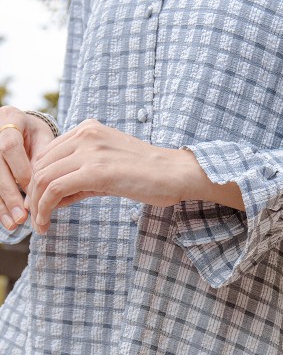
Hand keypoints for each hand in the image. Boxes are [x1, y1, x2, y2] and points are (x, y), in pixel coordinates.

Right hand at [0, 105, 54, 229]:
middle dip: (9, 194)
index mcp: (11, 118)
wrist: (21, 125)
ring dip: (1, 204)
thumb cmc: (38, 135)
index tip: (34, 192)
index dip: (21, 172)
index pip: (10, 148)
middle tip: (22, 217)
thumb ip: (45, 160)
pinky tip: (6, 220)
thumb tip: (45, 191)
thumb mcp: (45, 140)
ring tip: (13, 225)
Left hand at [28, 119, 193, 233]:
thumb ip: (82, 178)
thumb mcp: (110, 169)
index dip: (37, 181)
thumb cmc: (150, 175)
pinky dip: (44, 208)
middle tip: (35, 218)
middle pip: (40, 165)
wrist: (177, 174)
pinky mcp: (95, 171)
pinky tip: (46, 223)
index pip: (48, 154)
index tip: (39, 202)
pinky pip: (55, 189)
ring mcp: (89, 151)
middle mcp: (85, 134)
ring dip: (36, 204)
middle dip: (33, 194)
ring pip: (43, 177)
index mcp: (89, 129)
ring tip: (39, 224)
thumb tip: (56, 197)